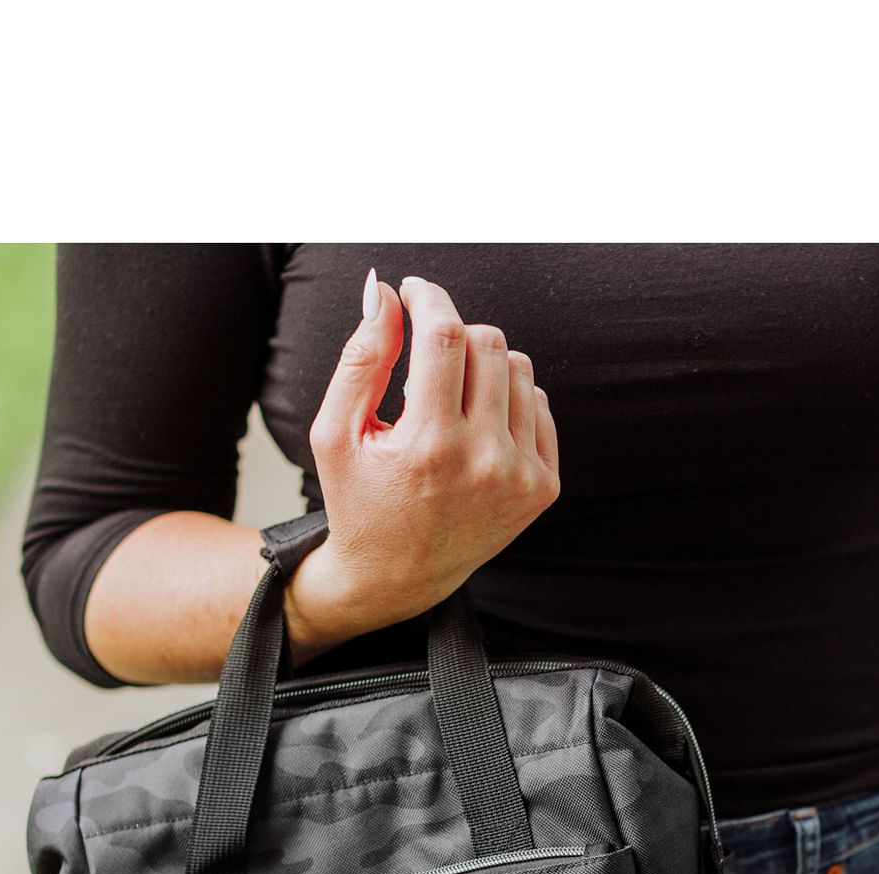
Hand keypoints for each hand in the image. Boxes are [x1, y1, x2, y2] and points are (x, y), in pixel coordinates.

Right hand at [287, 271, 560, 660]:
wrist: (398, 576)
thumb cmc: (359, 501)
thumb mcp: (335, 432)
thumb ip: (360, 357)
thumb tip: (385, 291)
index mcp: (429, 445)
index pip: (446, 336)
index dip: (429, 298)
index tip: (413, 291)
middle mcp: (484, 461)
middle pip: (488, 342)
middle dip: (452, 332)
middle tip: (424, 352)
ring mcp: (521, 477)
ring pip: (519, 368)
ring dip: (482, 364)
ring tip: (448, 395)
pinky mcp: (543, 488)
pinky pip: (537, 404)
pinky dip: (507, 399)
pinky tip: (476, 423)